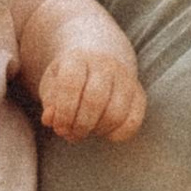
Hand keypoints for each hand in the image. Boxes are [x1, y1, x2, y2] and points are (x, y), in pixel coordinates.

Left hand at [31, 0, 146, 143]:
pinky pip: (133, 122)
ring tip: (85, 131)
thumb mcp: (52, 83)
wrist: (99, 55)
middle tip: (71, 133)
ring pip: (116, 114)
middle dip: (80, 125)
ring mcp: (126, 79)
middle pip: (95, 100)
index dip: (63, 112)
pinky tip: (103, 131)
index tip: (58, 127)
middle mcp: (106, 65)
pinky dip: (117, 134)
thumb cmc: (70, 76)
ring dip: (97, 130)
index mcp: (78, 58)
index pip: (71, 85)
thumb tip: (50, 120)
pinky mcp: (139, 94)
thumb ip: (50, 102)